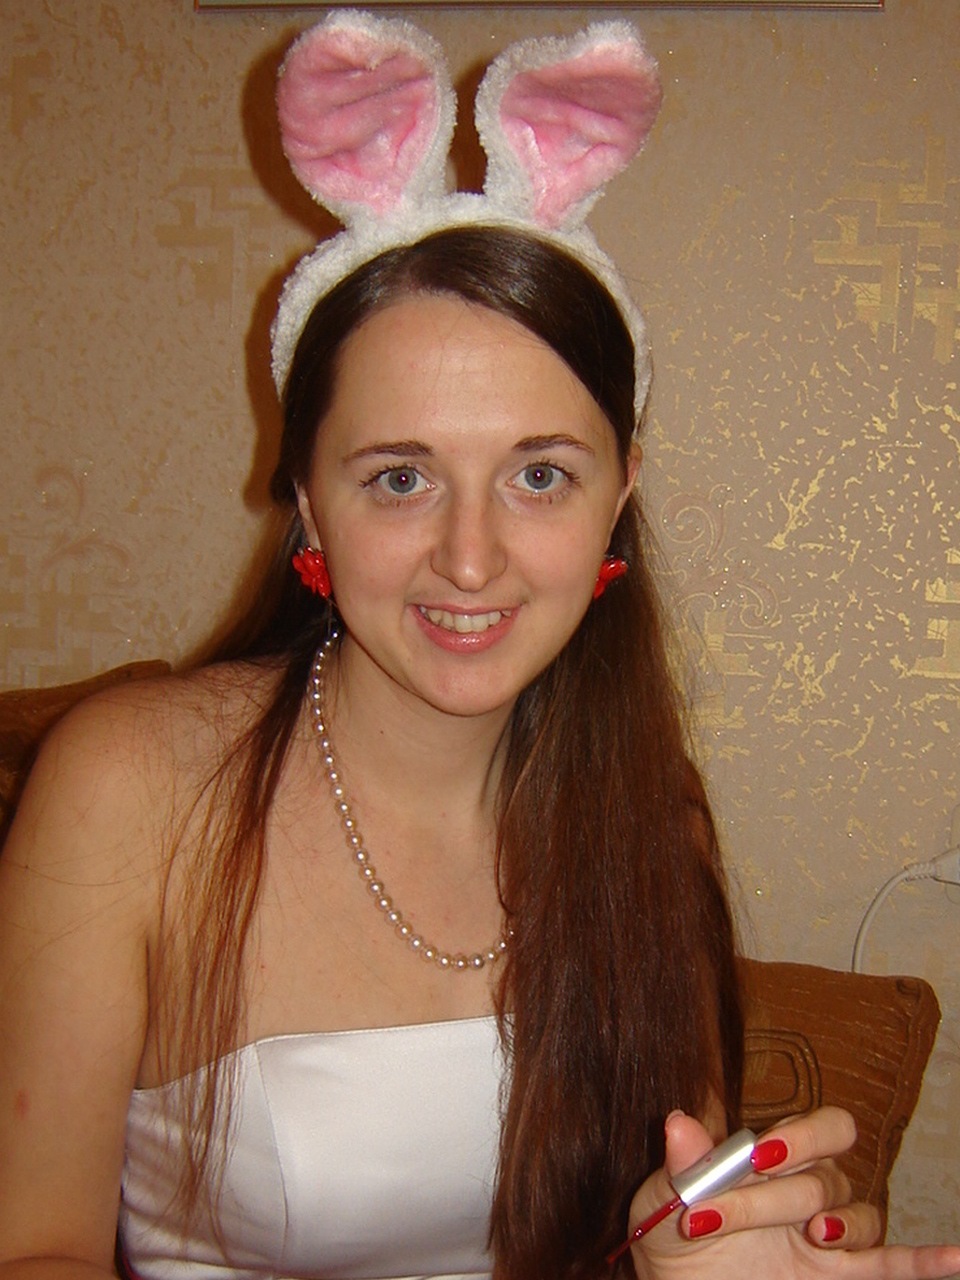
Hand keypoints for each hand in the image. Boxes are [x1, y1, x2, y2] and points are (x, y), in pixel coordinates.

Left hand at [625, 1109, 959, 1278]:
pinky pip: (894, 1266)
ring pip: (862, 1216)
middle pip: (828, 1176)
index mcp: (772, 1159)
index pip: (814, 1129)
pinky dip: (927, 1264)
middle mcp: (809, 1191)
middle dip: (781, 1195)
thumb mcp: (662, 1202)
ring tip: (816, 1236)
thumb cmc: (669, 1238)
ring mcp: (830, 1236)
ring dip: (842, 1223)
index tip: (759, 1156)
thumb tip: (676, 1121)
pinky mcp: (844, 1276)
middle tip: (733, 1214)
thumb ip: (680, 1167)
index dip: (798, 1135)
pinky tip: (955, 1260)